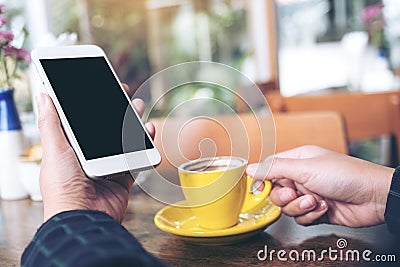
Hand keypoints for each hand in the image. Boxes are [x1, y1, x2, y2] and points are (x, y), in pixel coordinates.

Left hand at [37, 85, 154, 221]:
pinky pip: (136, 157)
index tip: (101, 87)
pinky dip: (145, 144)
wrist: (83, 217)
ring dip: (132, 122)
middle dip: (116, 109)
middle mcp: (89, 156)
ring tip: (138, 107)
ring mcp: (107, 165)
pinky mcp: (122, 176)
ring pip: (123, 139)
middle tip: (124, 93)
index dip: (92, 103)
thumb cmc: (63, 187)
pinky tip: (148, 131)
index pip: (82, 119)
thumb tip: (43, 97)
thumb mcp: (55, 150)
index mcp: (71, 148)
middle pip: (106, 127)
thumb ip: (51, 123)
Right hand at [246, 145, 393, 226]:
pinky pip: (301, 218)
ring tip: (317, 200)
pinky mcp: (317, 210)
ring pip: (288, 207)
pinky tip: (324, 207)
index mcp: (297, 160)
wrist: (373, 197)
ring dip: (301, 207)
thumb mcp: (305, 168)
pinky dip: (311, 215)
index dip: (262, 179)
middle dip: (285, 196)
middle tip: (296, 193)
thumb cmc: (345, 175)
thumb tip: (250, 168)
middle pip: (276, 191)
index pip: (270, 168)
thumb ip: (274, 169)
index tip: (258, 189)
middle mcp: (301, 177)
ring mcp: (309, 194)